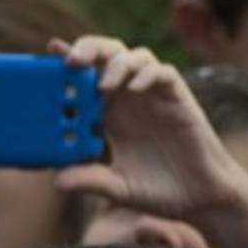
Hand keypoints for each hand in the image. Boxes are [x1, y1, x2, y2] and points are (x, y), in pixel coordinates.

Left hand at [51, 36, 247, 220]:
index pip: (84, 80)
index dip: (68, 62)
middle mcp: (127, 100)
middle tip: (71, 60)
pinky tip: (135, 89)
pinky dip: (148, 75)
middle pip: (107, 56)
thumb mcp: (117, 188)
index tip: (50, 52)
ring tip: (103, 85)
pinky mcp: (178, 98)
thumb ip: (90, 180)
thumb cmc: (155, 191)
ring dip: (117, 63)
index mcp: (106, 116)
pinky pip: (163, 74)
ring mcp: (152, 96)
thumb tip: (57, 181)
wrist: (198, 197)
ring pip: (134, 57)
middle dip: (89, 49)